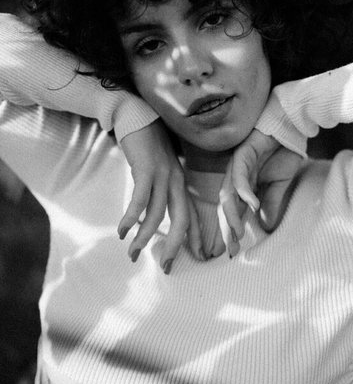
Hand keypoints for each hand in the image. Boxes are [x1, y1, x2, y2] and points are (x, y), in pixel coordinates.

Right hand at [118, 120, 203, 271]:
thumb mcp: (158, 170)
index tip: (198, 257)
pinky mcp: (146, 170)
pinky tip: (123, 231)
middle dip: (174, 247)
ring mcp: (162, 176)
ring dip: (144, 238)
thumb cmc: (147, 145)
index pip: (191, 216)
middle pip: (181, 221)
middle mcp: (176, 182)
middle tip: (165, 267)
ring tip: (133, 254)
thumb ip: (159, 190)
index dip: (195, 238)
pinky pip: (140, 201)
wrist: (137, 116)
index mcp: (180, 184)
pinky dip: (131, 218)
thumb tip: (150, 216)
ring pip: (157, 216)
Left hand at [218, 129, 305, 254]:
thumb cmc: (283, 152)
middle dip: (226, 230)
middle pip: (225, 207)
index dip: (231, 232)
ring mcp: (237, 166)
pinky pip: (240, 176)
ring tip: (237, 233)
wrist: (290, 126)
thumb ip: (271, 204)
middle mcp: (236, 179)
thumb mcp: (279, 185)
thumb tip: (268, 227)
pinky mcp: (242, 154)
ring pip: (228, 194)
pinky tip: (252, 204)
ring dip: (232, 215)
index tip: (234, 251)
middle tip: (230, 249)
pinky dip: (245, 191)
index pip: (234, 213)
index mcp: (244, 187)